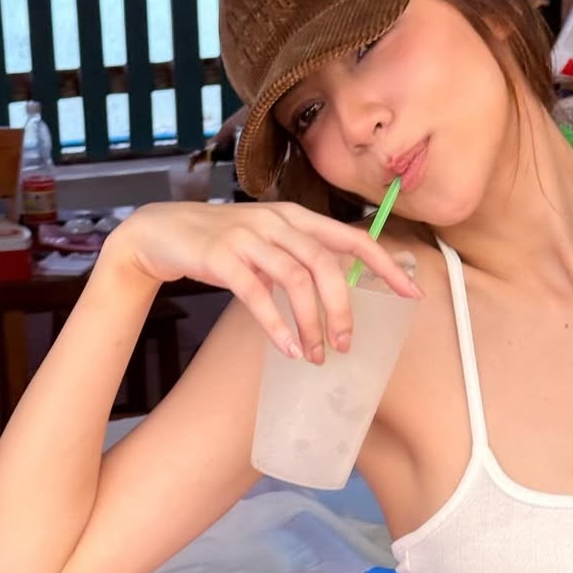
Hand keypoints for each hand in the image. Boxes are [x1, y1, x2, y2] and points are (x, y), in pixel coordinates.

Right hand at [108, 200, 421, 362]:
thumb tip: (342, 290)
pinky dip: (276, 324)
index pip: (353, 238)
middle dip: (343, 308)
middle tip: (346, 344)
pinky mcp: (222, 257)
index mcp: (297, 217)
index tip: (410, 294)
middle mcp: (278, 222)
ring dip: (311, 322)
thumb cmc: (223, 242)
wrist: (162, 232)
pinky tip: (287, 348)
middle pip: (326, 264)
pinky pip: (256, 294)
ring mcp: (248, 237)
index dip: (385, 265)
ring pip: (295, 279)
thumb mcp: (269, 241)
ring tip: (316, 355)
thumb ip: (302, 257)